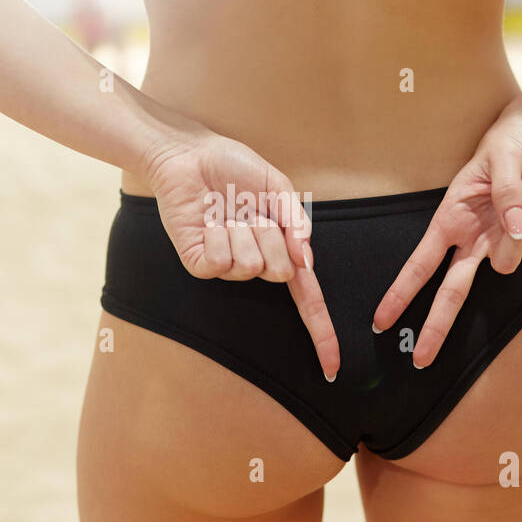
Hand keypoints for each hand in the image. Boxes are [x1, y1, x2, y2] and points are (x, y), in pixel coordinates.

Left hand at [143, 131, 340, 380]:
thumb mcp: (278, 187)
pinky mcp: (198, 264)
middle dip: (271, 236)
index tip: (332, 367)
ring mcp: (226, 266)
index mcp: (280, 249)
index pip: (306, 298)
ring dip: (242, 231)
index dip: (320, 333)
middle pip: (279, 272)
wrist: (189, 154)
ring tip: (227, 210)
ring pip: (248, 267)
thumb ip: (298, 221)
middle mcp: (255, 263)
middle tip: (252, 211)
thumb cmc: (234, 168)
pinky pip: (218, 263)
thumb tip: (306, 261)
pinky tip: (209, 219)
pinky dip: (217, 235)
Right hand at [371, 106, 521, 367]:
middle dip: (434, 327)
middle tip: (420, 360)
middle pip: (450, 293)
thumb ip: (507, 196)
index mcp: (450, 220)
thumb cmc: (509, 145)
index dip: (400, 293)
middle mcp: (471, 240)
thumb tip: (512, 231)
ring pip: (509, 264)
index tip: (381, 321)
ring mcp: (500, 244)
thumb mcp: (502, 159)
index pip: (420, 265)